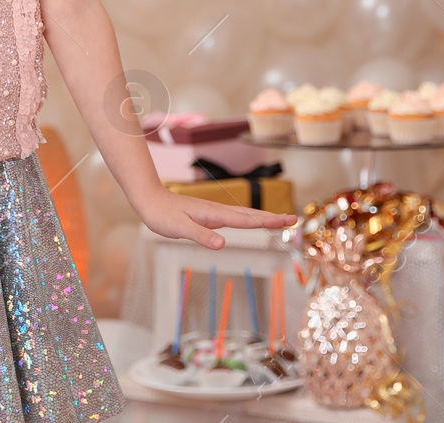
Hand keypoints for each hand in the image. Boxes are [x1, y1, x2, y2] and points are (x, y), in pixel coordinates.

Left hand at [135, 189, 297, 250]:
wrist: (149, 199)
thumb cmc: (162, 215)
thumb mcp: (180, 229)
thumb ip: (201, 236)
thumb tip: (222, 244)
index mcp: (215, 215)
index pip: (247, 220)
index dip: (268, 221)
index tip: (288, 220)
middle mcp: (218, 212)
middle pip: (250, 215)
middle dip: (272, 218)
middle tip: (294, 219)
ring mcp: (214, 213)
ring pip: (243, 215)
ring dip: (262, 218)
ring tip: (279, 221)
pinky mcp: (208, 216)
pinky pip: (234, 218)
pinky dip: (248, 220)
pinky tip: (249, 222)